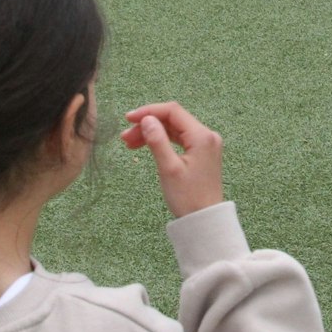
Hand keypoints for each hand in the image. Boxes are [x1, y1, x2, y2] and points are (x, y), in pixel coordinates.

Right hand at [120, 102, 224, 218]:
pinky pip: (179, 140)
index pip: (173, 111)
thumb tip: (147, 119)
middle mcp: (207, 136)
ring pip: (174, 129)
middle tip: (125, 137)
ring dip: (152, 133)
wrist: (205, 220)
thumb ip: (157, 141)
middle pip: (173, 119)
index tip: (128, 118)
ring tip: (129, 143)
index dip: (149, 111)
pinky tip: (145, 146)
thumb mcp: (168, 168)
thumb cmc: (188, 197)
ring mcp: (205, 144)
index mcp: (202, 136)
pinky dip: (162, 141)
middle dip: (148, 124)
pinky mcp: (201, 153)